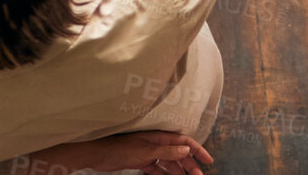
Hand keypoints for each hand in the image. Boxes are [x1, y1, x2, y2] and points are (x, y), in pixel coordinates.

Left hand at [58, 130, 212, 174]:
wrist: (99, 154)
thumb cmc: (120, 147)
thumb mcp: (146, 151)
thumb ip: (166, 151)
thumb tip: (186, 150)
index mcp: (160, 136)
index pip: (184, 142)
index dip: (197, 150)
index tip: (208, 161)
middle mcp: (157, 143)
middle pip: (179, 154)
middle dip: (190, 165)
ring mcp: (149, 152)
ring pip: (170, 163)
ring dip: (179, 171)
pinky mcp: (142, 161)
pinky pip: (158, 169)